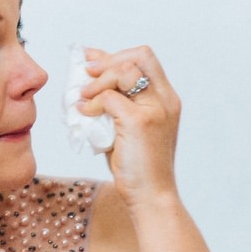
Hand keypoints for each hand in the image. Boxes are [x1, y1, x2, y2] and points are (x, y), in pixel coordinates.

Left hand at [78, 45, 180, 211]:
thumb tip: (90, 82)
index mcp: (167, 99)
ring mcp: (155, 109)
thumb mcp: (128, 128)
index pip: (145, 58)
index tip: (92, 60)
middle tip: (85, 72)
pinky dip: (92, 103)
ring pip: (124, 71)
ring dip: (98, 80)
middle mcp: (166, 99)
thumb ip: (118, 103)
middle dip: (107, 60)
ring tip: (83, 95)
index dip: (116, 55)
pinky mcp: (140, 122)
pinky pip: (109, 98)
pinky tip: (84, 112)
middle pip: (138, 56)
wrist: (151, 197)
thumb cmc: (138, 166)